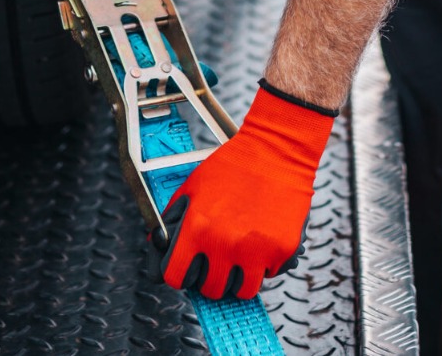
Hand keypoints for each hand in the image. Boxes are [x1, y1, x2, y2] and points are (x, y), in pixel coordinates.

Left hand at [159, 82, 335, 299]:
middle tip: (218, 258)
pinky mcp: (283, 250)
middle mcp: (225, 244)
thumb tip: (159, 246)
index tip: (188, 267)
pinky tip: (263, 239)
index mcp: (197, 228)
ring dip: (240, 276)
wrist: (276, 150)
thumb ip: (173, 220)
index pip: (176, 277)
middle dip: (211, 276)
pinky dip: (266, 263)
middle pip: (211, 290)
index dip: (180, 273)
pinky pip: (270, 274)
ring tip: (241, 253)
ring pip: (243, 290)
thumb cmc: (231, 166)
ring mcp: (257, 250)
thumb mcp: (192, 187)